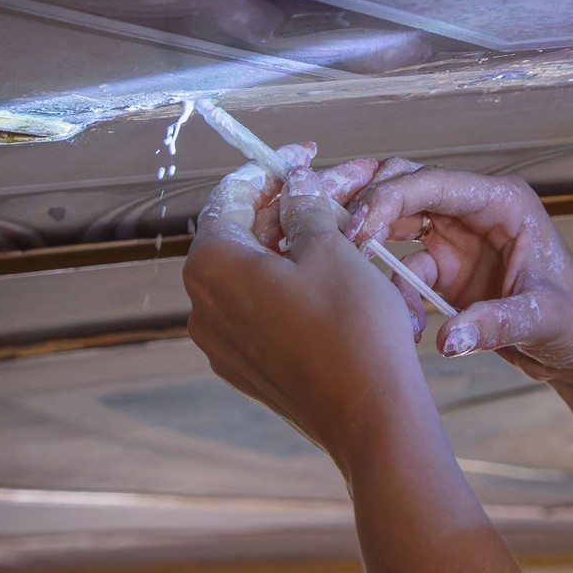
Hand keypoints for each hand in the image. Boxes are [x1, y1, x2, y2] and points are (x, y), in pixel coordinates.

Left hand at [183, 160, 437, 472]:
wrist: (369, 416)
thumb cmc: (351, 330)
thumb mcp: (333, 249)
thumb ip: (304, 208)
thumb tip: (293, 185)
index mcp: (213, 266)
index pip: (228, 196)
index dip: (269, 169)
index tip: (301, 156)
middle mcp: (203, 306)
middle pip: (239, 236)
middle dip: (284, 210)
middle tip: (328, 194)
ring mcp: (223, 343)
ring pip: (253, 275)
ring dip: (291, 248)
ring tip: (339, 237)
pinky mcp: (248, 369)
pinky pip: (263, 312)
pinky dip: (292, 288)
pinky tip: (333, 283)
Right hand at [343, 161, 572, 379]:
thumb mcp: (541, 319)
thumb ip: (495, 324)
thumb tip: (448, 339)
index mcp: (501, 202)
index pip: (434, 183)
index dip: (390, 198)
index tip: (359, 229)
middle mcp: (472, 211)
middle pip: (403, 183)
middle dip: (364, 200)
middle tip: (330, 228)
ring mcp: (454, 238)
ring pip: (393, 218)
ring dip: (367, 238)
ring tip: (343, 264)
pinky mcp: (443, 268)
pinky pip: (401, 268)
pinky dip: (391, 289)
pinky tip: (403, 322)